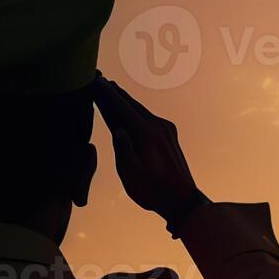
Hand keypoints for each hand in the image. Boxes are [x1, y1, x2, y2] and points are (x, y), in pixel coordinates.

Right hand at [93, 76, 202, 222]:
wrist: (182, 201)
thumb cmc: (153, 191)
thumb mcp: (131, 175)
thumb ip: (123, 150)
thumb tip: (118, 129)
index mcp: (146, 135)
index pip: (121, 109)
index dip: (106, 95)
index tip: (95, 80)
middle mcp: (157, 127)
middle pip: (130, 105)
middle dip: (113, 92)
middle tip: (99, 78)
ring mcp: (165, 130)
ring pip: (140, 109)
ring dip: (124, 99)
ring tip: (111, 89)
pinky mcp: (169, 136)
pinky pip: (147, 117)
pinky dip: (134, 110)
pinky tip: (129, 109)